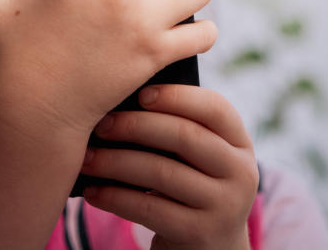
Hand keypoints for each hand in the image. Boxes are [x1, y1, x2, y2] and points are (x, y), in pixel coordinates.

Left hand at [80, 84, 258, 249]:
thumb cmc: (192, 189)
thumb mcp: (200, 160)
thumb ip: (180, 131)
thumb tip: (124, 105)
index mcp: (240, 143)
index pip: (215, 108)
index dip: (177, 96)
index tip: (139, 93)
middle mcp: (241, 172)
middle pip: (185, 136)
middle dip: (136, 126)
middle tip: (100, 125)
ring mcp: (225, 206)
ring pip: (162, 173)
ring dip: (116, 163)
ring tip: (87, 158)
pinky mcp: (199, 234)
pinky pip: (149, 209)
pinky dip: (115, 198)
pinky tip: (93, 191)